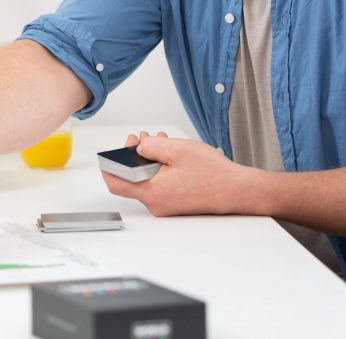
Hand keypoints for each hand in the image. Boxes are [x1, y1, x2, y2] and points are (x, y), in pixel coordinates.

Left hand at [100, 133, 254, 215]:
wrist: (238, 190)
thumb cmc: (213, 173)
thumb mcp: (178, 150)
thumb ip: (152, 147)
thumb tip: (139, 148)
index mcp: (153, 192)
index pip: (116, 183)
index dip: (108, 167)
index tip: (107, 154)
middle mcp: (157, 204)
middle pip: (132, 179)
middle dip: (134, 155)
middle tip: (139, 138)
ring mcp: (166, 206)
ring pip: (147, 180)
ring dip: (149, 159)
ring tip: (159, 141)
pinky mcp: (175, 203)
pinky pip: (159, 184)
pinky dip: (159, 168)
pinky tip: (169, 154)